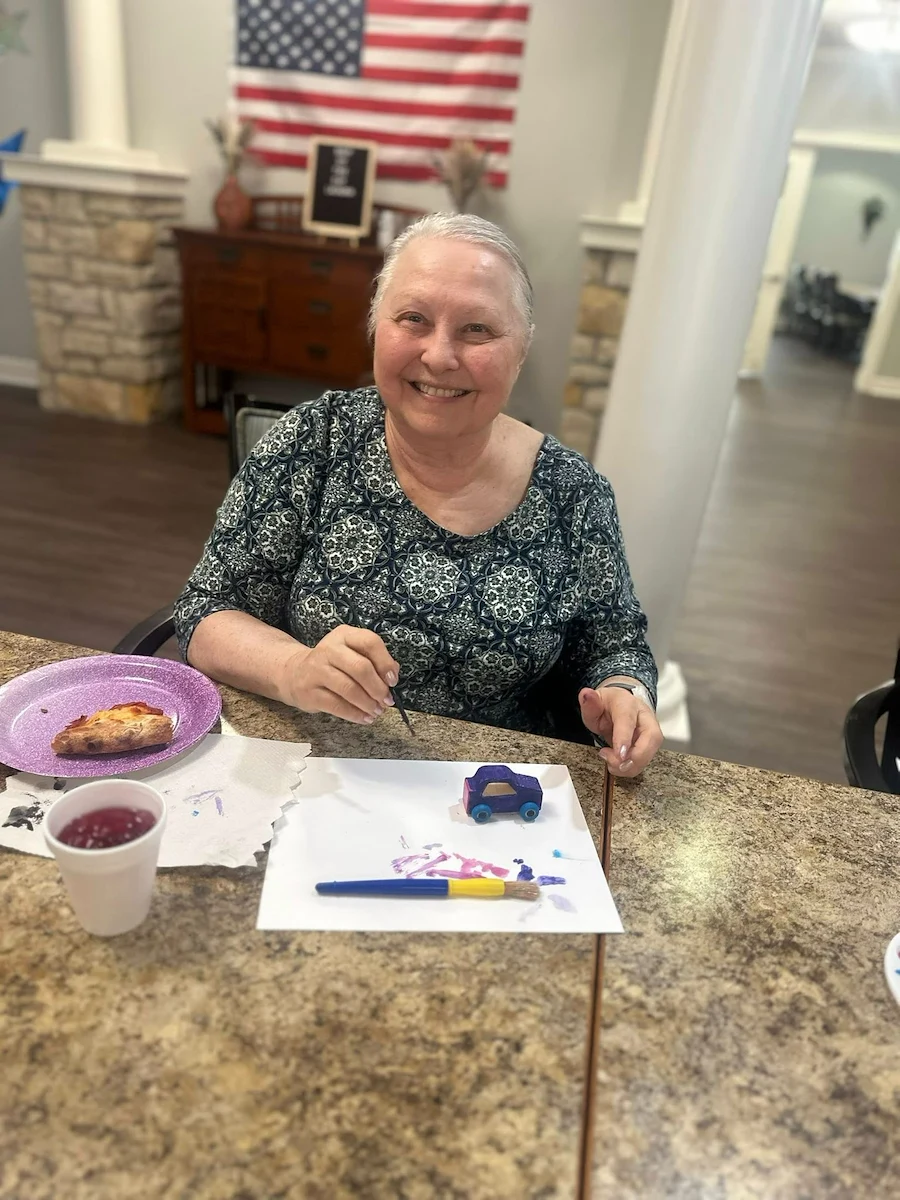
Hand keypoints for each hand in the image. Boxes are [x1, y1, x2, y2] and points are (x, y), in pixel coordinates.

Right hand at [281, 626, 399, 723]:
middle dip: (378, 688)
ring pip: (349, 689)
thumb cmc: (332, 664)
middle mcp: (329, 649)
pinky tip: (365, 718)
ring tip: (377, 711)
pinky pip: (337, 705)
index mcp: (344, 635)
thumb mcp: (351, 653)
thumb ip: (374, 660)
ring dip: (368, 704)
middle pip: (361, 668)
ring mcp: (316, 670)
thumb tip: (392, 675)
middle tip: (386, 700)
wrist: (294, 672)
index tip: (392, 680)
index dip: (385, 662)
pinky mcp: (309, 692)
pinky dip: (355, 714)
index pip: (370, 642)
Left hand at [578, 685, 662, 776]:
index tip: (619, 754)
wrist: (619, 705)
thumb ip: (590, 703)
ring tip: (611, 761)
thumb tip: (587, 695)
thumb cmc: (607, 705)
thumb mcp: (594, 703)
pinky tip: (618, 763)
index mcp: (627, 704)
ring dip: (631, 766)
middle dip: (636, 758)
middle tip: (615, 764)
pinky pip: (645, 760)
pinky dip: (631, 768)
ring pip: (650, 753)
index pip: (628, 721)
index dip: (624, 738)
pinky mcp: (651, 745)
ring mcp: (650, 731)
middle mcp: (644, 717)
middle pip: (651, 738)